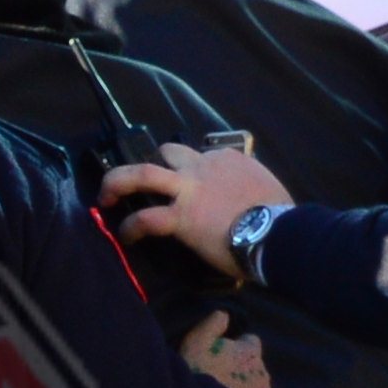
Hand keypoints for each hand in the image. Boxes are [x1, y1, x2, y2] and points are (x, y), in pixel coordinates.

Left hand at [103, 136, 289, 271]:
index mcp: (227, 160)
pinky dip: (131, 226)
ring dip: (118, 182)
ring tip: (106, 197)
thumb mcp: (267, 187)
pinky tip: (126, 236)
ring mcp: (189, 189)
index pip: (200, 156)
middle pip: (168, 152)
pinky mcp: (181, 217)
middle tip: (134, 181)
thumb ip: (250, 186)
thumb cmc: (280, 215)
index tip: (186, 187)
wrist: (280, 231)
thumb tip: (249, 199)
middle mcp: (204, 167)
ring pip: (143, 174)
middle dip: (148, 164)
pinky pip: (146, 218)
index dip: (189, 170)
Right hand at [178, 316, 276, 387]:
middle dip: (242, 370)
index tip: (223, 355)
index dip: (238, 347)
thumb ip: (211, 325)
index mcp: (250, 351)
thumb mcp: (195, 343)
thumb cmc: (198, 375)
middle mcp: (263, 372)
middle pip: (255, 367)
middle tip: (219, 380)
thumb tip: (224, 314)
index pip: (251, 342)